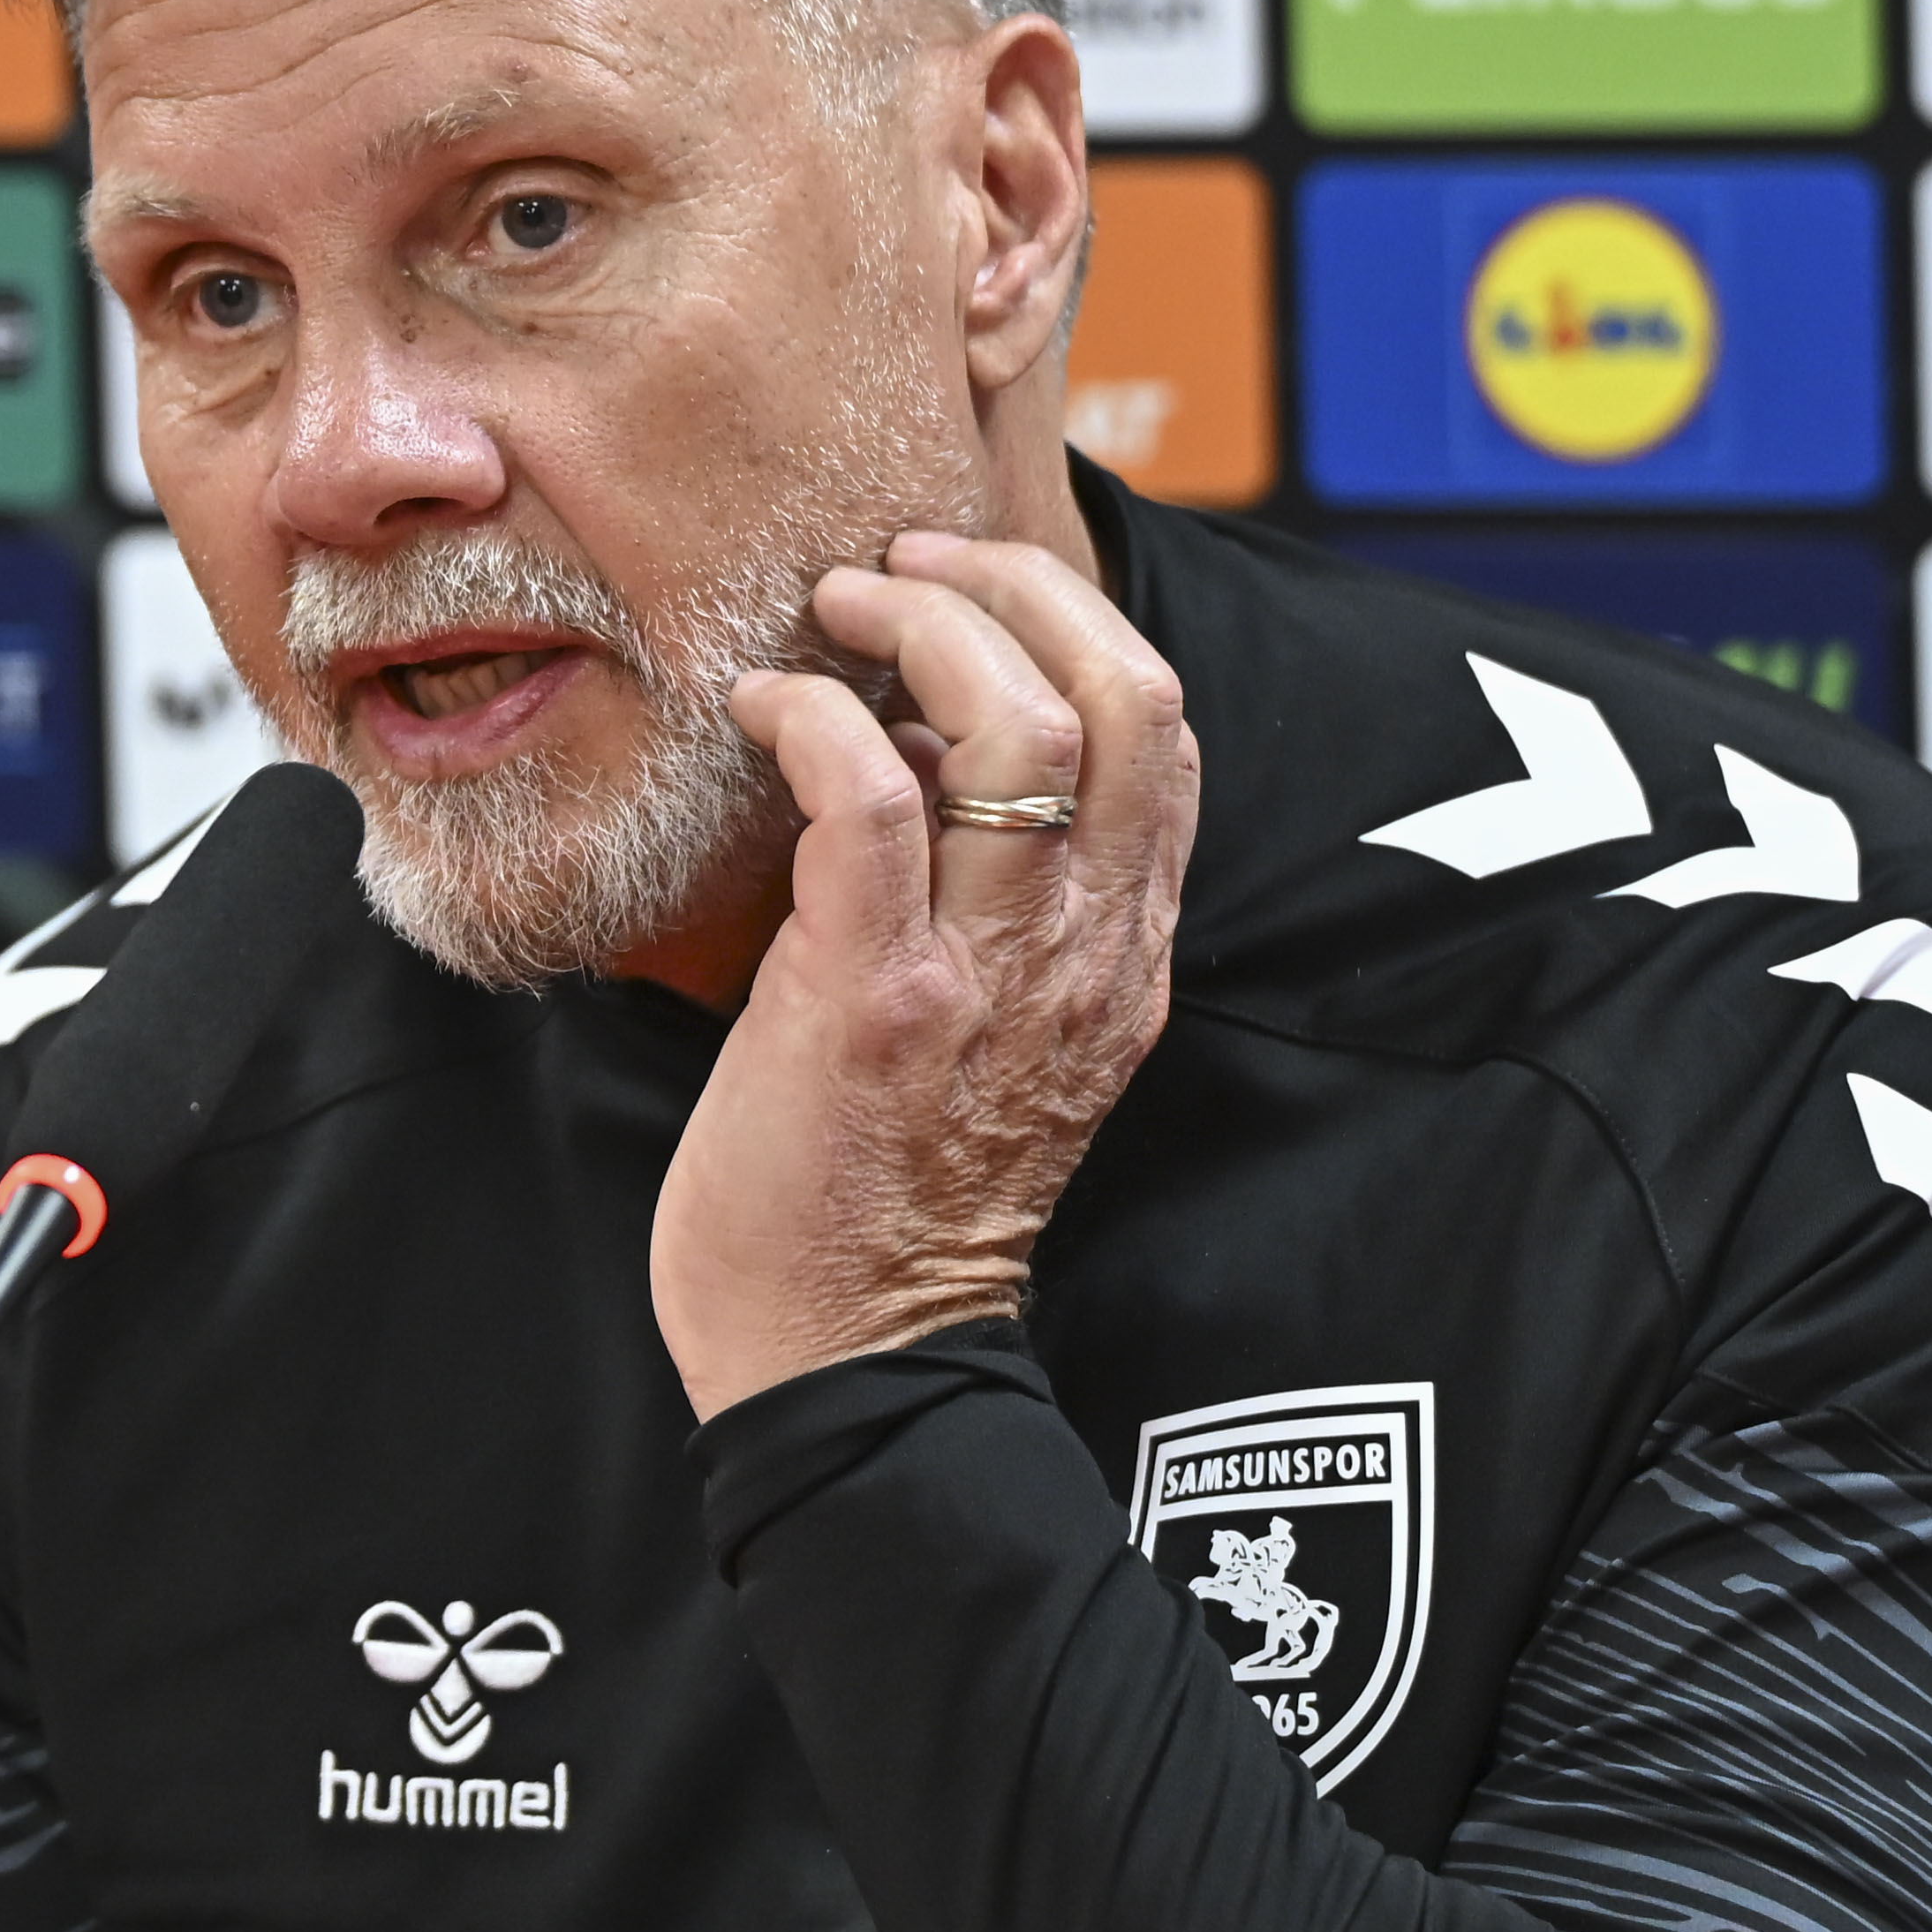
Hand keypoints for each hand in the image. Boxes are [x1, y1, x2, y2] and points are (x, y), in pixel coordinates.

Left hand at [651, 531, 1199, 1424]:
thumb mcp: (996, 1041)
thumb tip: (924, 753)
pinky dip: (815, 719)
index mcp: (1122, 960)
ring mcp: (988, 976)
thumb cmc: (886, 1205)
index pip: (1167, 738)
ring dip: (918, 626)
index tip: (979, 589)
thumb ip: (993, 906)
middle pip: (1127, 696)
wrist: (849, 1365)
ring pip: (1020, 724)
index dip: (1080, 624)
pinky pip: (870, 801)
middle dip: (1015, 588)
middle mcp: (1083, 956)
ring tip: (835, 610)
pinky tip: (764, 712)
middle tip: (904, 565)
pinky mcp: (873, 999)